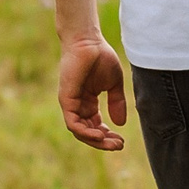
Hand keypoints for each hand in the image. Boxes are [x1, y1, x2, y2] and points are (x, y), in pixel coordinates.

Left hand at [57, 35, 127, 151]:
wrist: (88, 41)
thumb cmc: (100, 57)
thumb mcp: (114, 84)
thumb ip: (117, 103)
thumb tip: (120, 124)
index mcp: (88, 103)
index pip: (95, 127)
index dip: (108, 137)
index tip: (122, 141)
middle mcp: (78, 105)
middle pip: (88, 132)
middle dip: (103, 142)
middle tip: (119, 146)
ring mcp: (71, 104)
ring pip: (79, 131)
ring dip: (95, 140)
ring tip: (111, 143)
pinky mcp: (66, 100)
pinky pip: (72, 123)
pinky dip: (84, 131)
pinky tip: (99, 134)